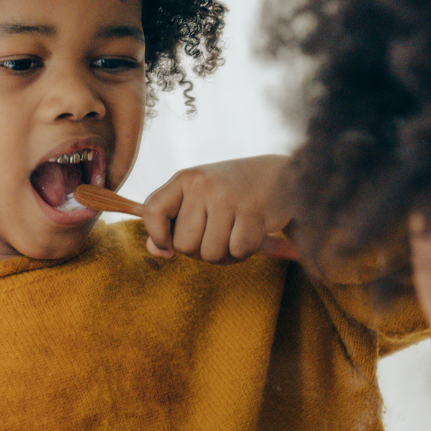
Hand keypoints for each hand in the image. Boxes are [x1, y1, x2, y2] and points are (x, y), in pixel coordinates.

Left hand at [142, 154, 293, 262]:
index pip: (152, 211)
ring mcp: (228, 197)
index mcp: (185, 178)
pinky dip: (243, 252)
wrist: (278, 176)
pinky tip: (249, 235)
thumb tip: (155, 250)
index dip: (157, 236)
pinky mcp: (252, 212)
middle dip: (199, 250)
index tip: (169, 245)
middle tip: (215, 235)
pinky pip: (237, 252)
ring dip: (223, 254)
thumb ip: (169, 222)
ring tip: (233, 235)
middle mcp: (203, 185)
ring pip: (210, 253)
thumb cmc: (230, 193)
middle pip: (183, 244)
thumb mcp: (196, 198)